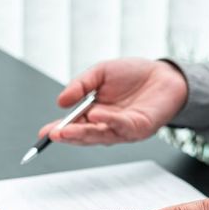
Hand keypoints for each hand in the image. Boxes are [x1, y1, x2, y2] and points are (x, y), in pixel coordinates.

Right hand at [39, 59, 187, 145]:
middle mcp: (106, 126)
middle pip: (84, 136)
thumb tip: (60, 101)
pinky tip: (97, 114)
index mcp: (94, 114)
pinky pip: (121, 126)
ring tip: (67, 130)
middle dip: (68, 136)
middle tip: (54, 135)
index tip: (44, 133)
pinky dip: (108, 120)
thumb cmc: (133, 75)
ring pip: (100, 135)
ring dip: (83, 133)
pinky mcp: (139, 129)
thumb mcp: (100, 73)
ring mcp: (122, 130)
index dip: (58, 131)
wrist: (164, 74)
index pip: (73, 126)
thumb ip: (80, 85)